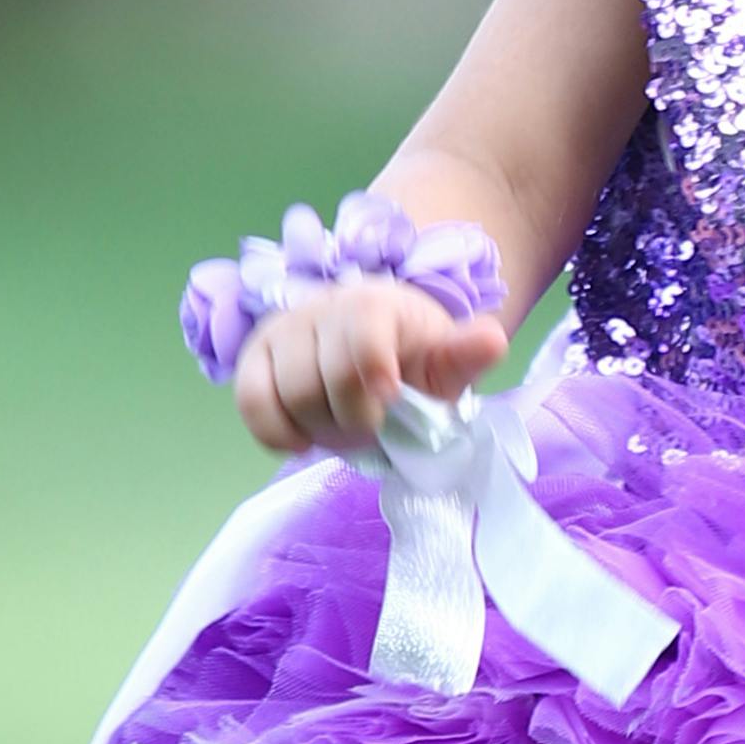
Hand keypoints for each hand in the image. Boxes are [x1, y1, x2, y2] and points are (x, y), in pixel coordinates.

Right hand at [232, 277, 512, 456]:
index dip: (372, 365)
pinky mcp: (255, 358)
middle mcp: (321, 307)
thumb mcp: (445, 361)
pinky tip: (302, 440)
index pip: (362, 327)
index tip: (390, 397)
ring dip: (320, 430)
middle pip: (323, 376)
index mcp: (375, 303)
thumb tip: (493, 340)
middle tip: (374, 432)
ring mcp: (283, 331)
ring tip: (344, 433)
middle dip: (353, 420)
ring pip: (287, 393)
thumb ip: (466, 354)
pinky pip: (251, 401)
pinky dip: (275, 432)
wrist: (374, 345)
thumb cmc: (413, 357)